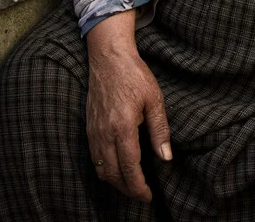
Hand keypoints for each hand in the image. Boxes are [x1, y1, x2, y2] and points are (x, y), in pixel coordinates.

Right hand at [86, 11, 171, 202]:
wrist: (108, 57)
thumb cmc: (134, 75)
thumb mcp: (154, 99)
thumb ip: (160, 130)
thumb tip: (166, 157)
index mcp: (123, 127)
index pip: (129, 168)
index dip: (138, 187)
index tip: (148, 196)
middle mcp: (105, 134)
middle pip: (112, 174)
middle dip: (127, 189)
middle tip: (141, 194)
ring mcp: (94, 131)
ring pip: (100, 169)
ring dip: (115, 182)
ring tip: (131, 184)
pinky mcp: (88, 127)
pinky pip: (94, 158)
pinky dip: (104, 169)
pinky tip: (116, 167)